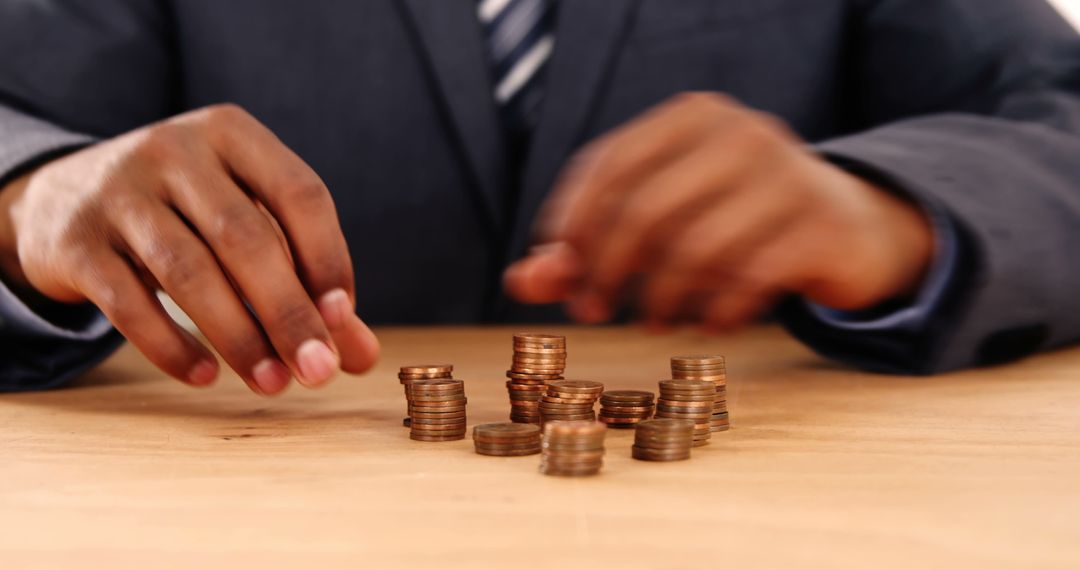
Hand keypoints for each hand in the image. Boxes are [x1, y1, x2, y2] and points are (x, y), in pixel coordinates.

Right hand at [0, 104, 379, 392]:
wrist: (60, 201)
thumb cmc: (185, 215)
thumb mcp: (244, 224)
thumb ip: (305, 284)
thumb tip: (360, 356)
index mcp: (232, 133)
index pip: (300, 193)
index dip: (329, 259)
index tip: (344, 319)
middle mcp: (175, 150)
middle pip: (248, 238)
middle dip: (290, 313)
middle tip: (318, 371)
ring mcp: (119, 192)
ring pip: (190, 271)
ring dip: (239, 337)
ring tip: (272, 383)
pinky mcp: (76, 242)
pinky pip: (128, 302)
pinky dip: (172, 346)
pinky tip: (206, 375)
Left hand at [504, 93, 933, 329]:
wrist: (848, 227)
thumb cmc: (734, 220)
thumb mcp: (663, 220)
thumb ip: (587, 247)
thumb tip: (523, 281)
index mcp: (692, 117)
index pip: (608, 163)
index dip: (572, 225)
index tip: (560, 273)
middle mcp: (740, 134)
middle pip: (645, 211)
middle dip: (607, 272)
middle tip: (593, 310)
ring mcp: (786, 176)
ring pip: (694, 251)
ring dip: (661, 299)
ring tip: (654, 318)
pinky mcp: (818, 227)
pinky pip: (746, 281)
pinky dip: (715, 312)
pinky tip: (708, 322)